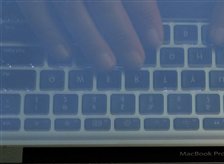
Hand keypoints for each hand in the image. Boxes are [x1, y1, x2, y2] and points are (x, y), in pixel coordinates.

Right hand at [17, 0, 162, 68]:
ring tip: (107, 65)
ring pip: (70, 6)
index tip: (155, 41)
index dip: (144, 13)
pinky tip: (64, 56)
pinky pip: (34, 7)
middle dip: (121, 32)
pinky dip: (48, 31)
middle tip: (134, 61)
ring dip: (90, 38)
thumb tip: (149, 24)